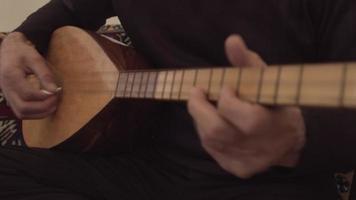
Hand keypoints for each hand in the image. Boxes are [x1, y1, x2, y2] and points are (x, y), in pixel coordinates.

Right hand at [0, 32, 59, 118]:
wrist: (8, 51)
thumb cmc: (22, 52)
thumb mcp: (35, 58)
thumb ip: (45, 74)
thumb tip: (55, 90)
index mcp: (11, 76)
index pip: (27, 94)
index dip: (44, 96)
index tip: (56, 91)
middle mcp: (6, 89)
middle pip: (23, 108)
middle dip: (43, 107)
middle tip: (56, 99)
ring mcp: (7, 95)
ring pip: (22, 114)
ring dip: (40, 113)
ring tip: (53, 104)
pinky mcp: (11, 99)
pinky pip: (22, 113)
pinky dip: (35, 114)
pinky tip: (46, 106)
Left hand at [188, 35, 305, 177]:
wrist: (291, 140)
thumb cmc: (277, 104)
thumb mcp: (267, 79)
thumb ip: (247, 61)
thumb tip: (231, 41)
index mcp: (268, 124)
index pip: (233, 111)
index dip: (224, 97)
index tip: (225, 87)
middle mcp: (255, 148)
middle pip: (214, 130)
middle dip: (198, 107)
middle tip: (197, 93)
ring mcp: (245, 161)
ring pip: (208, 140)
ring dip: (201, 119)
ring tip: (207, 106)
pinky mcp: (237, 169)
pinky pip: (212, 150)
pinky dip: (207, 133)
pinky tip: (215, 123)